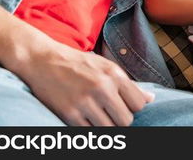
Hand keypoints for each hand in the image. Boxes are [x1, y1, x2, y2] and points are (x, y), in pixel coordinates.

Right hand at [17, 41, 154, 125]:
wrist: (42, 60)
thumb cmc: (77, 63)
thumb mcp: (106, 67)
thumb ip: (127, 84)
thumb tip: (150, 99)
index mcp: (114, 74)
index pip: (139, 104)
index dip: (132, 108)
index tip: (123, 106)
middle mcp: (102, 87)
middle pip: (126, 120)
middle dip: (120, 120)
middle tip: (109, 114)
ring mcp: (85, 102)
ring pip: (109, 130)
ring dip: (105, 127)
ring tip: (96, 116)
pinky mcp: (69, 114)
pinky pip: (89, 133)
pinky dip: (89, 130)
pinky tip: (84, 119)